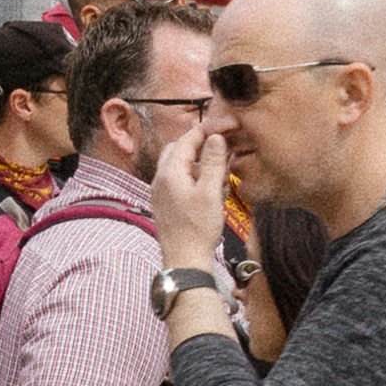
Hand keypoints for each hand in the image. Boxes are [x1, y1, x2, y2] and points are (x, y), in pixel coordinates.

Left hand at [146, 119, 231, 278]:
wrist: (184, 260)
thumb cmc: (198, 228)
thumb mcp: (211, 193)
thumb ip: (214, 162)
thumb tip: (215, 137)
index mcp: (170, 172)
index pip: (187, 139)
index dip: (207, 129)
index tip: (226, 124)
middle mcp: (160, 179)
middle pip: (177, 148)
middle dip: (198, 142)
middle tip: (220, 142)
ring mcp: (160, 192)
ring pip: (176, 164)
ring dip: (195, 159)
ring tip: (217, 165)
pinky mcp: (164, 203)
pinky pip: (176, 179)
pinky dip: (191, 174)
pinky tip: (208, 186)